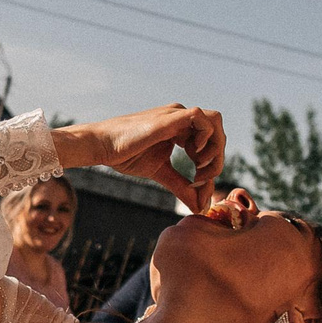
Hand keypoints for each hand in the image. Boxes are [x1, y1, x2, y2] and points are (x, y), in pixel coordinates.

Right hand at [51, 105, 226, 207]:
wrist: (104, 146)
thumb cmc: (126, 156)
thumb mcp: (161, 173)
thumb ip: (182, 187)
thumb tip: (199, 207)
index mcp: (180, 129)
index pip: (210, 142)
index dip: (211, 165)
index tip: (198, 185)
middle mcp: (181, 119)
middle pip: (217, 131)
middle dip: (216, 158)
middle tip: (201, 177)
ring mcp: (177, 115)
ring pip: (214, 122)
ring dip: (215, 146)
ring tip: (199, 165)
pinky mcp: (171, 117)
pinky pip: (202, 117)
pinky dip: (205, 136)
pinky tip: (192, 154)